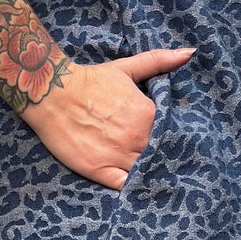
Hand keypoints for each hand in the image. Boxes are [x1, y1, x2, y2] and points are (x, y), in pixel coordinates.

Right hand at [25, 47, 195, 187]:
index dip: (173, 138)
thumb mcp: (127, 67)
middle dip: (164, 157)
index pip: (172, 133)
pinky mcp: (98, 170)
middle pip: (161, 154)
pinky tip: (137, 185)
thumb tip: (189, 52)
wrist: (52, 93)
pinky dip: (133, 187)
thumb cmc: (90, 81)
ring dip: (151, 173)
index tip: (173, 141)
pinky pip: (125, 186)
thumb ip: (159, 61)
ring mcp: (118, 155)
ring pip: (146, 171)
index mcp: (148, 114)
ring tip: (154, 175)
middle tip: (166, 161)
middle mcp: (137, 137)